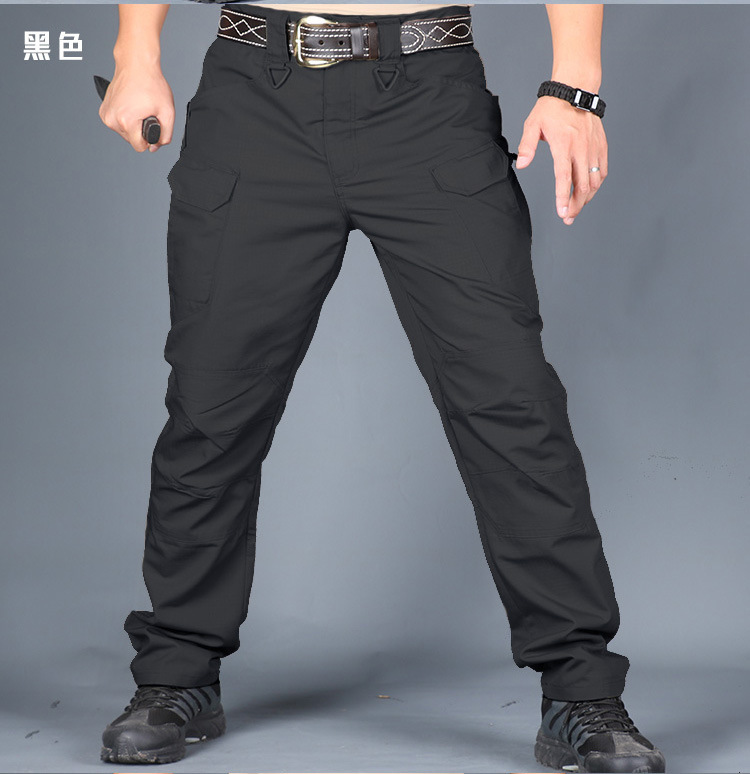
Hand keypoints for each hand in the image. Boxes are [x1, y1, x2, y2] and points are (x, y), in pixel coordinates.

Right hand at [98, 63, 174, 152]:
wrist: (136, 64)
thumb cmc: (150, 83)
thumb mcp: (167, 112)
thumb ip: (165, 135)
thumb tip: (156, 147)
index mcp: (126, 121)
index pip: (139, 147)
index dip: (149, 140)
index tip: (151, 125)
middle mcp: (112, 119)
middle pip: (131, 140)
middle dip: (141, 130)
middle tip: (145, 112)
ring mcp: (106, 114)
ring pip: (124, 133)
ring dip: (133, 124)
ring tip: (138, 107)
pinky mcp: (103, 111)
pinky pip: (118, 124)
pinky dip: (125, 118)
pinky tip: (131, 106)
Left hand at [514, 95, 606, 224]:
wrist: (575, 89)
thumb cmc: (551, 108)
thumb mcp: (532, 124)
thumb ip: (526, 146)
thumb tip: (521, 165)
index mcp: (564, 145)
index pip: (564, 177)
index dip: (563, 197)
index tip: (562, 213)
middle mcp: (581, 148)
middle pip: (582, 185)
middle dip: (576, 205)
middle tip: (568, 218)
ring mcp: (593, 148)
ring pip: (595, 181)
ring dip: (586, 198)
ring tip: (576, 209)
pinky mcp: (601, 146)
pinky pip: (602, 171)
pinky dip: (596, 185)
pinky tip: (588, 193)